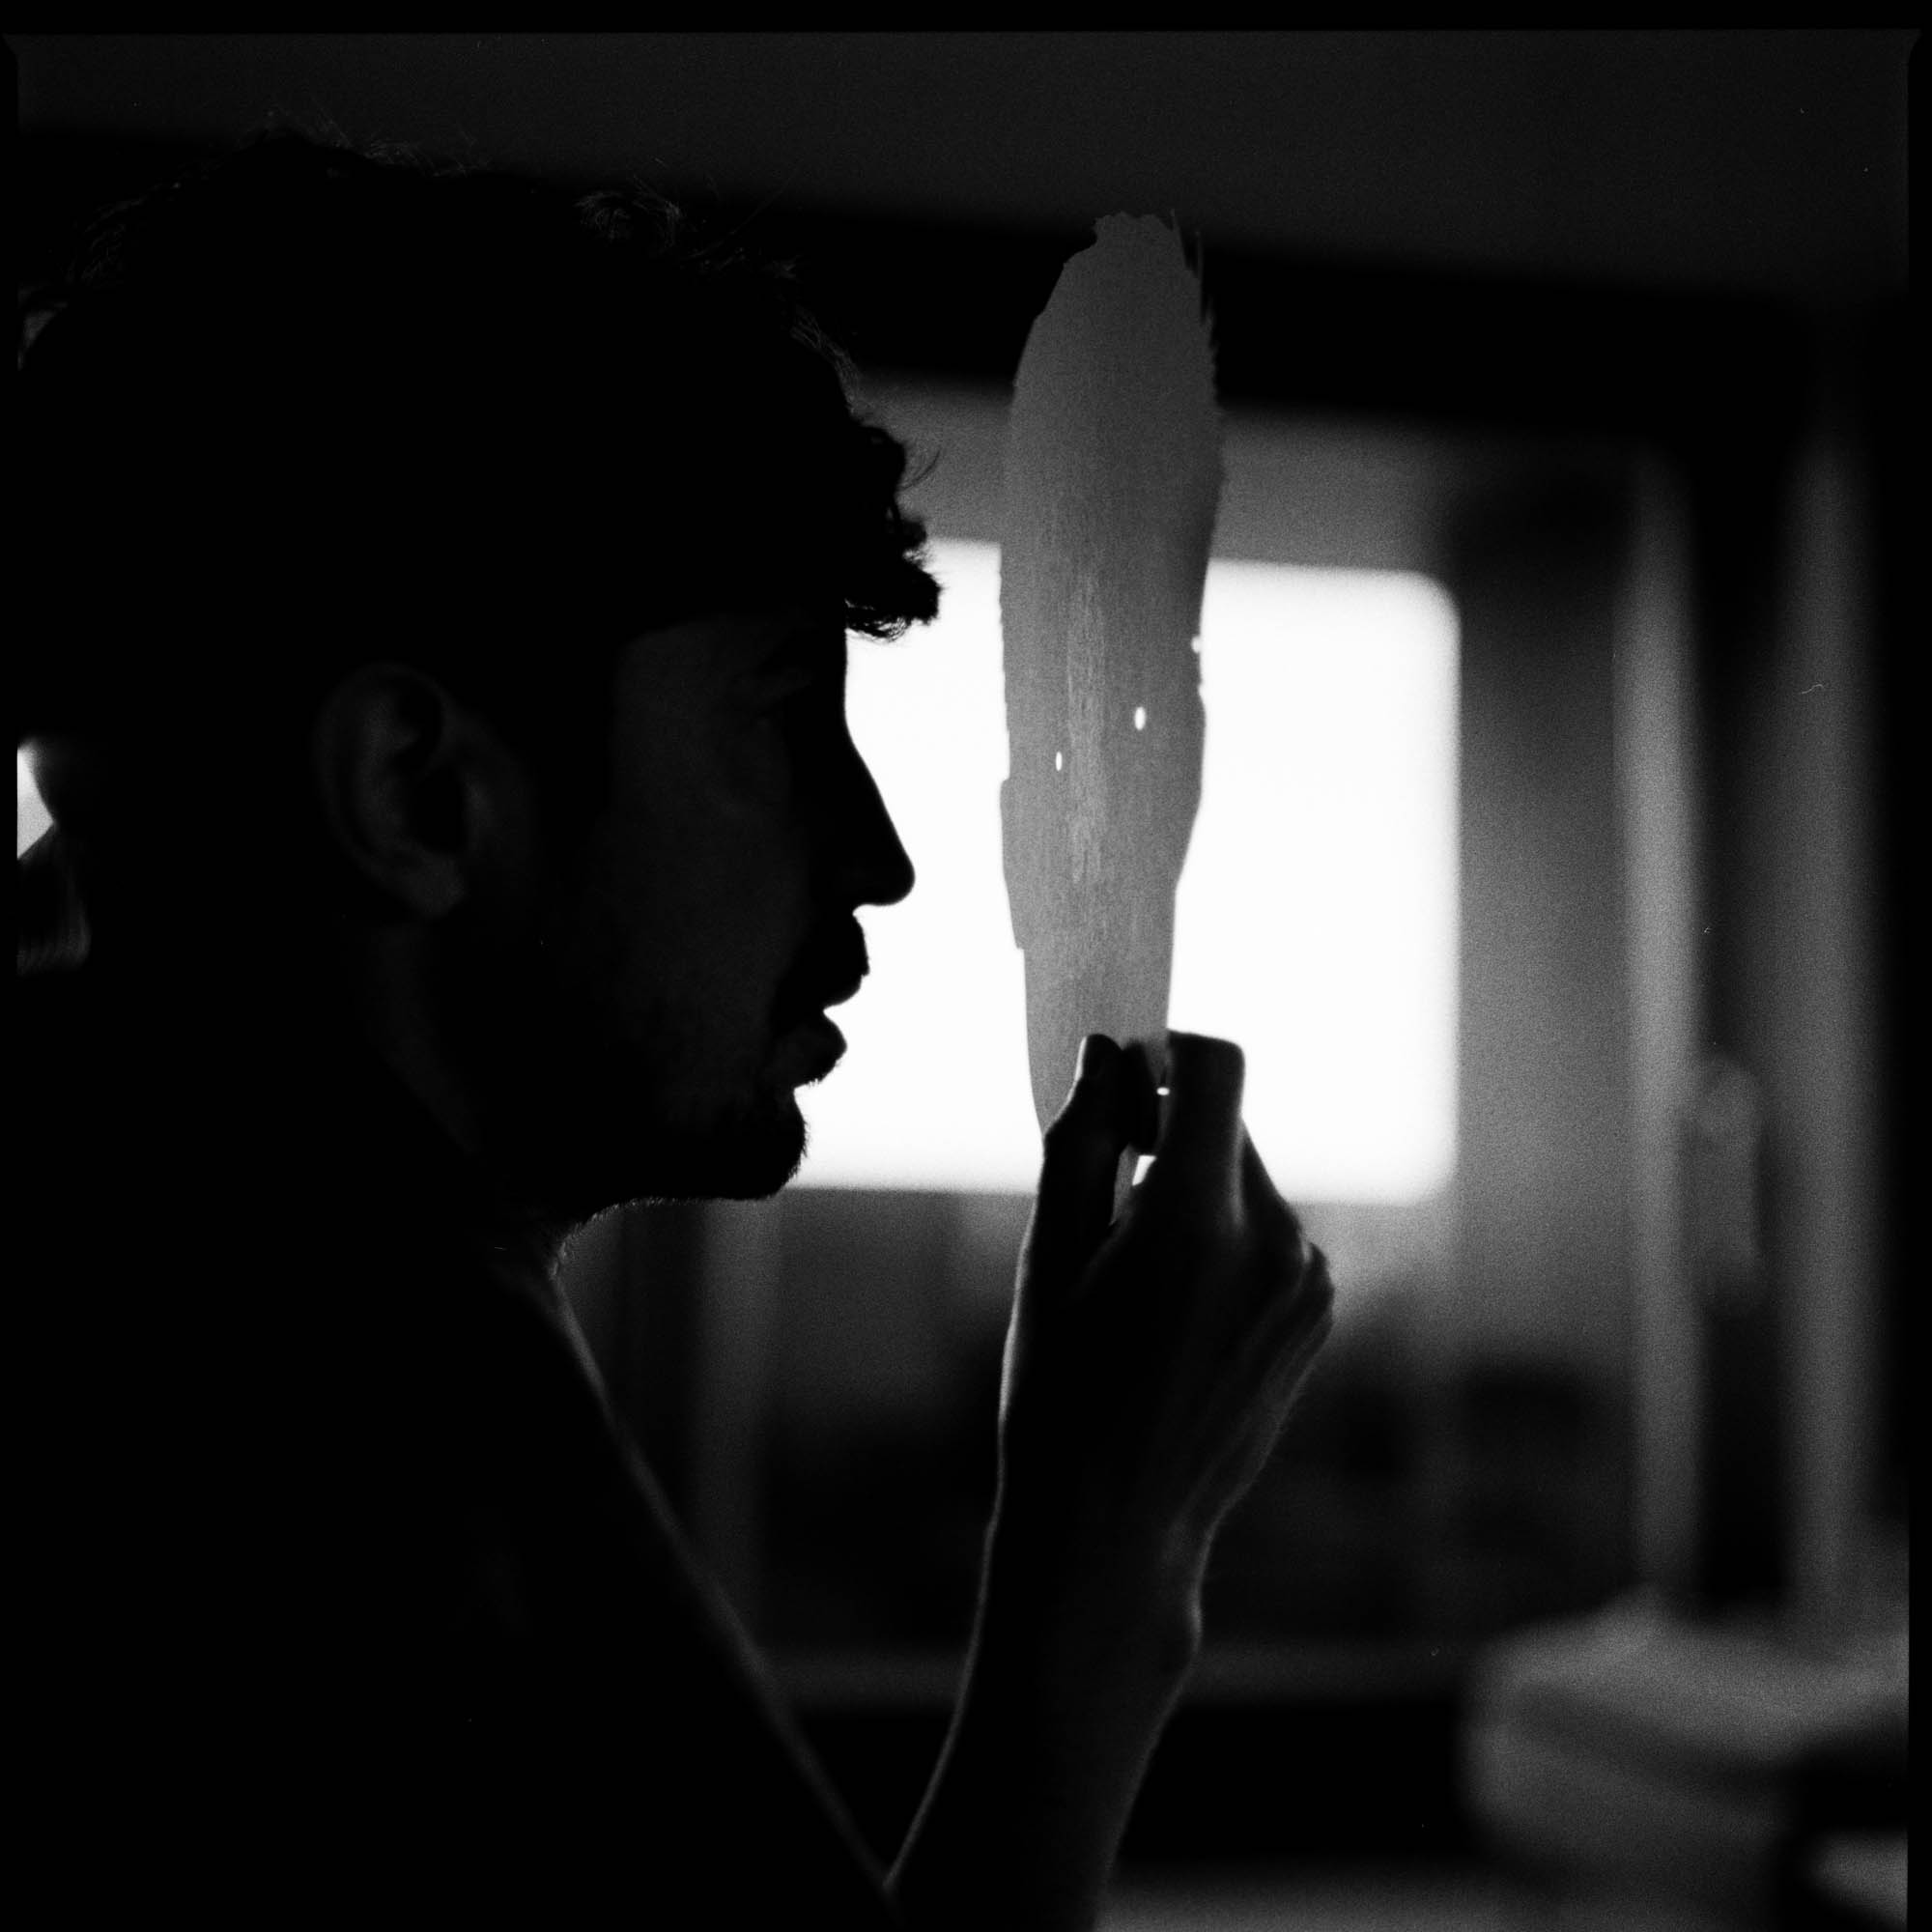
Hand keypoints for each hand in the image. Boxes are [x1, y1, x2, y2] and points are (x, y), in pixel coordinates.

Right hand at [995, 1031, 1334, 1626]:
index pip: (1216, 1069)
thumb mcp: (1048, 1259)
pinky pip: (1270, 1238)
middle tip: (1104, 1209)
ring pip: (1248, 1184)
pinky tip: (1176, 1317)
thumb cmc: (1062, 1392)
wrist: (1117, 1523)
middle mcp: (1276, 1242)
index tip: (1125, 1077)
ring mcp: (1308, 1284)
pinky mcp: (1318, 1315)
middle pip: (1227, 1129)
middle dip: (1169, 1140)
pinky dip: (1226, 1243)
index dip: (1167, 1052)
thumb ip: (1082, 1141)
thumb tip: (1105, 1056)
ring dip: (1196, 1195)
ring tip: (1137, 1284)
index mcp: (1200, 1222)